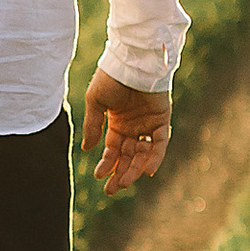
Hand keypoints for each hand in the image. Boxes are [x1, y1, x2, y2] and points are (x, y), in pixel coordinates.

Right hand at [83, 69, 171, 192]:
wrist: (131, 60)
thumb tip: (87, 149)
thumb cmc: (111, 78)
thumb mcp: (96, 103)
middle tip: (111, 190)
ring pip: (143, 153)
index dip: (107, 163)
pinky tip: (147, 170)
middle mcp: (133, 127)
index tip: (99, 176)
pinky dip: (156, 157)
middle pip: (127, 156)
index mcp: (117, 123)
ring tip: (125, 182)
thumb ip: (93, 126)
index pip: (112, 150)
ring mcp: (148, 124)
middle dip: (120, 173)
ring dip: (134, 169)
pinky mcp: (162, 119)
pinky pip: (160, 143)